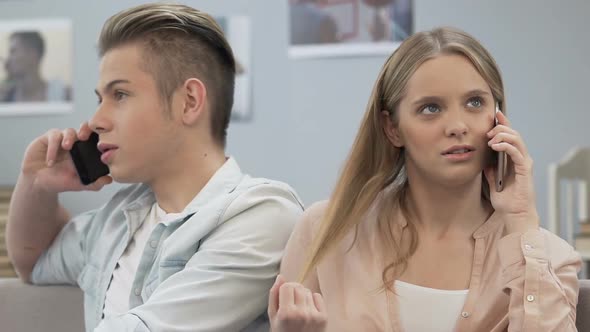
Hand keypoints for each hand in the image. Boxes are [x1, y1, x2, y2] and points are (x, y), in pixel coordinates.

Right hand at [22, 122, 111, 192]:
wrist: (38, 182)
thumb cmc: (59, 181)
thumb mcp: (78, 184)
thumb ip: (94, 184)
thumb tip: (109, 180)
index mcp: (86, 151)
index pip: (96, 138)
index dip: (100, 135)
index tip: (101, 142)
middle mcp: (75, 143)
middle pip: (84, 128)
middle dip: (86, 129)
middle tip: (83, 138)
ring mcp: (62, 140)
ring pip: (69, 131)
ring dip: (69, 137)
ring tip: (66, 147)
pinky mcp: (48, 139)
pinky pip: (53, 136)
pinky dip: (53, 147)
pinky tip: (50, 160)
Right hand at [268, 275, 326, 331]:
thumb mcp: (272, 317)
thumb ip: (274, 296)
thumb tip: (280, 276)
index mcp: (286, 313)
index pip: (288, 285)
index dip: (284, 290)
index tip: (283, 298)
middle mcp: (301, 313)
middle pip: (298, 286)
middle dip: (294, 291)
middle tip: (291, 303)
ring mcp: (314, 316)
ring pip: (308, 291)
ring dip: (303, 297)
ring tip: (299, 309)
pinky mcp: (323, 318)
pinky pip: (318, 297)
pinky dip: (313, 301)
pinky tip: (308, 311)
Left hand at [484, 111, 538, 233]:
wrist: (514, 214)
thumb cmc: (506, 200)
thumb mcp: (491, 182)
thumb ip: (489, 170)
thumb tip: (483, 161)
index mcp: (513, 159)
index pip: (510, 136)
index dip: (504, 123)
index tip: (495, 113)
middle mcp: (521, 158)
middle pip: (514, 134)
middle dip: (500, 128)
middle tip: (487, 131)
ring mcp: (524, 163)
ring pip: (517, 140)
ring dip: (502, 135)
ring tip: (490, 138)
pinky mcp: (525, 170)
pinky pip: (517, 153)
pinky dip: (507, 146)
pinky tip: (495, 146)